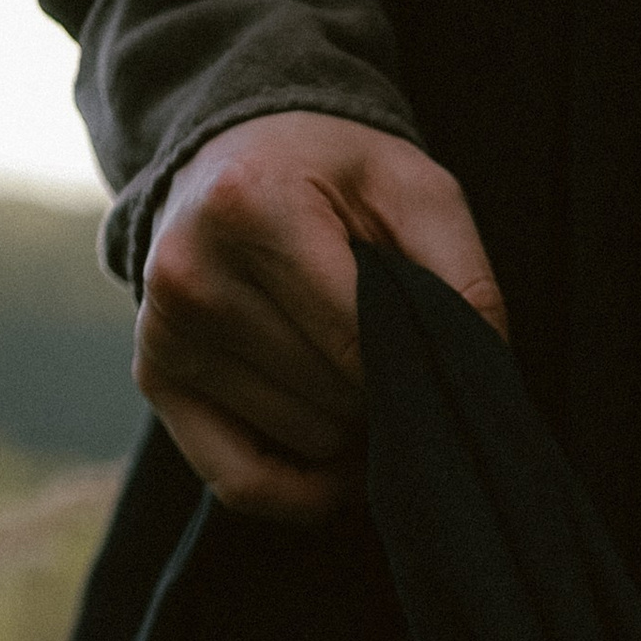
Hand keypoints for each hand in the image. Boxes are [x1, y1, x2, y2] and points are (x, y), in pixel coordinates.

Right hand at [135, 111, 506, 523]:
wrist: (237, 150)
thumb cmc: (337, 174)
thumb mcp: (417, 191)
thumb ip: (465, 279)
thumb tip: (486, 385)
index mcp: (251, 207)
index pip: (359, 347)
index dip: (413, 369)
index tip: (432, 351)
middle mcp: (190, 274)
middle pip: (335, 401)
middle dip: (382, 391)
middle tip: (387, 348)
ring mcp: (164, 332)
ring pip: (305, 442)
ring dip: (347, 427)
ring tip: (349, 369)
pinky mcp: (155, 378)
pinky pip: (242, 486)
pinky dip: (302, 490)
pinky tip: (334, 453)